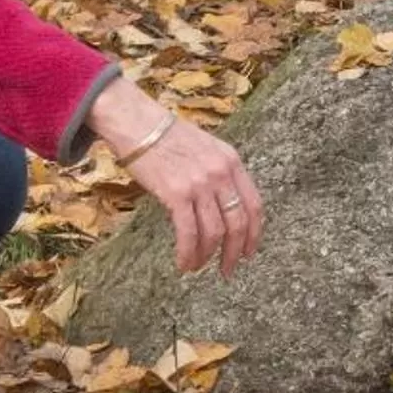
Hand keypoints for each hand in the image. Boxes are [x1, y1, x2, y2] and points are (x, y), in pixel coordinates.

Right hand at [93, 84, 263, 275]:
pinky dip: (188, 253)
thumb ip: (220, 173)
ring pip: (215, 232)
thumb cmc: (167, 136)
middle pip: (238, 223)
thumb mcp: (206, 148)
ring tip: (197, 266)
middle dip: (234, 253)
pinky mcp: (177, 193)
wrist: (137, 122)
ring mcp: (201, 183)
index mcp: (232, 161)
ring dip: (207, 256)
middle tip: (227, 270)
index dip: (254, 234)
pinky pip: (189, 232)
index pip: (254, 205)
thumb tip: (224, 208)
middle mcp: (221, 173)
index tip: (249, 252)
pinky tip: (183, 263)